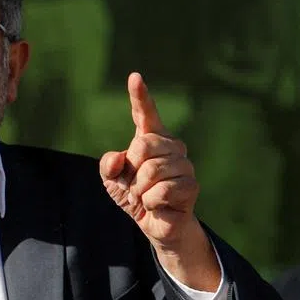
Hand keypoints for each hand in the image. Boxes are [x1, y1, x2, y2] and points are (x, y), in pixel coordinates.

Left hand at [100, 73, 216, 287]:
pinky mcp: (191, 186)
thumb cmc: (134, 195)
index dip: (140, 96)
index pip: (145, 113)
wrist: (154, 223)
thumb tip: (118, 157)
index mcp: (151, 139)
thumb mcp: (112, 180)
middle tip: (135, 185)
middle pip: (144, 145)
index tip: (135, 77)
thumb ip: (108, 165)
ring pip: (153, 170)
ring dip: (140, 189)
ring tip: (145, 196)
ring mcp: (185, 165)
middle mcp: (172, 146)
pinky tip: (156, 205)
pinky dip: (151, 201)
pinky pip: (162, 190)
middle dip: (133, 169)